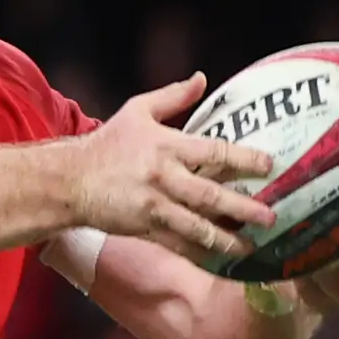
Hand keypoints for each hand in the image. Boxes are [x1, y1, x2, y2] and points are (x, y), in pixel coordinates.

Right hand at [65, 76, 278, 269]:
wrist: (68, 180)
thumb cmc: (105, 145)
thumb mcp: (137, 111)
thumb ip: (173, 96)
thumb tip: (202, 78)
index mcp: (166, 146)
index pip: (214, 151)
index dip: (244, 159)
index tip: (269, 166)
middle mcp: (163, 177)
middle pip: (210, 194)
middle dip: (243, 207)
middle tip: (270, 216)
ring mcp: (153, 206)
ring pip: (196, 226)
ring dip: (225, 238)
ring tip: (251, 247)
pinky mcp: (143, 227)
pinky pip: (176, 244)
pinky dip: (198, 253)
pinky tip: (218, 260)